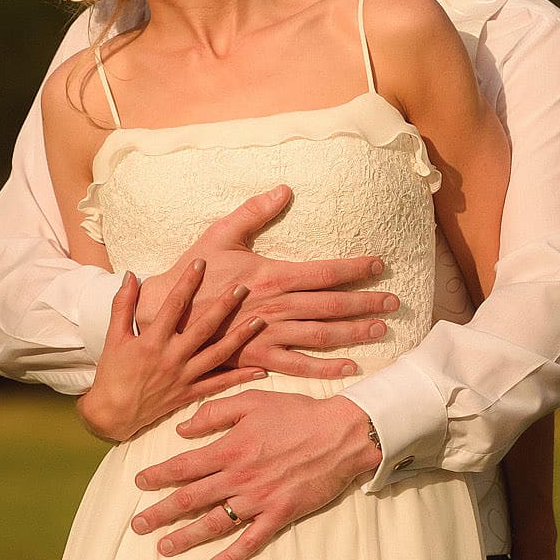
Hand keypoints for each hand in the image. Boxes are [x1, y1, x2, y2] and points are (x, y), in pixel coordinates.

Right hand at [77, 263, 267, 442]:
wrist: (112, 414)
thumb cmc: (112, 374)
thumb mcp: (113, 338)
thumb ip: (122, 305)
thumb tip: (129, 275)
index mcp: (152, 341)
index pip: (174, 305)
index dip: (188, 281)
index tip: (201, 262)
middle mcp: (171, 357)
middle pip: (203, 327)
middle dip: (225, 306)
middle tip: (243, 287)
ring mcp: (184, 377)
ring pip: (218, 354)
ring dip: (240, 337)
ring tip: (260, 321)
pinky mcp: (190, 393)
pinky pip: (219, 383)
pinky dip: (240, 377)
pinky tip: (261, 368)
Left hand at [128, 391, 381, 559]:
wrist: (343, 434)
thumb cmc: (299, 413)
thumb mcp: (254, 401)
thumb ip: (215, 413)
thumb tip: (183, 430)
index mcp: (231, 448)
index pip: (184, 466)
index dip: (158, 476)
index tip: (139, 483)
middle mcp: (239, 477)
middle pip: (191, 499)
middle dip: (160, 513)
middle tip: (137, 525)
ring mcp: (259, 499)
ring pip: (214, 523)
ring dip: (185, 537)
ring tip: (163, 547)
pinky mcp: (279, 514)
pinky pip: (250, 541)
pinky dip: (229, 556)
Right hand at [137, 185, 399, 378]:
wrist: (165, 314)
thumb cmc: (195, 272)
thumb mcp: (221, 234)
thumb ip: (254, 212)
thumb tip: (284, 190)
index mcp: (272, 276)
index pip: (324, 272)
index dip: (354, 268)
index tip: (379, 265)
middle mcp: (276, 306)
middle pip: (330, 305)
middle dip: (365, 303)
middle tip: (393, 302)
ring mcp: (268, 334)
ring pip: (320, 336)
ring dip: (352, 334)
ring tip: (379, 329)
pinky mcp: (257, 357)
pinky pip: (297, 366)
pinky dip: (325, 369)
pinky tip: (349, 369)